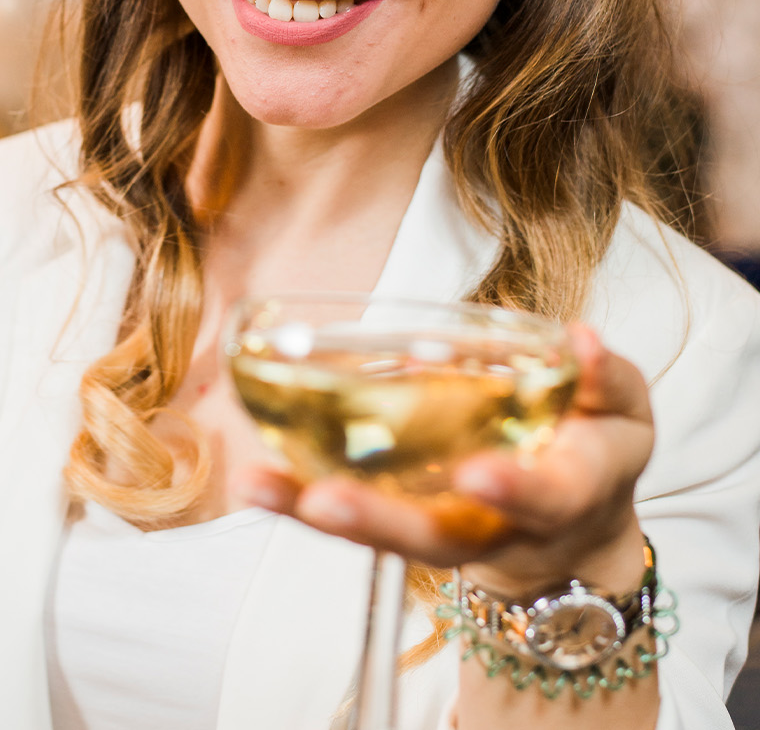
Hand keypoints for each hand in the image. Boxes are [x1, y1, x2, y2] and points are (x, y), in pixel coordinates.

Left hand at [232, 324, 654, 597]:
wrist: (573, 530)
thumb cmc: (592, 450)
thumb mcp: (621, 414)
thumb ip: (605, 379)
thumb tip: (581, 339)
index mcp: (565, 495)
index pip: (546, 497)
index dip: (514, 488)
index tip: (477, 475)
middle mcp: (497, 529)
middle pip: (440, 537)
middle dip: (384, 520)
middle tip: (329, 501)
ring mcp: (444, 534)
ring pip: (380, 536)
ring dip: (319, 513)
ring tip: (261, 485)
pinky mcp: (404, 521)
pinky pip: (350, 518)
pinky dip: (299, 502)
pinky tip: (254, 477)